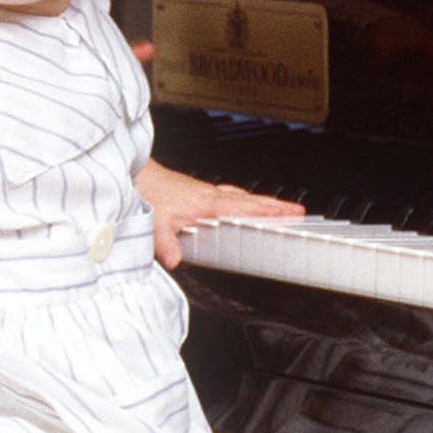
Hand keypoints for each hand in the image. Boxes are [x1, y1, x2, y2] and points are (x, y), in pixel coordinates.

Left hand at [136, 159, 303, 270]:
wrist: (135, 173)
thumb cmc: (146, 192)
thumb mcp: (154, 221)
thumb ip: (164, 243)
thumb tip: (175, 260)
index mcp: (205, 203)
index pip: (244, 208)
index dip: (267, 212)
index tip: (290, 214)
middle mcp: (208, 194)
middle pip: (248, 199)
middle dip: (274, 205)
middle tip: (298, 210)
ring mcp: (203, 191)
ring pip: (239, 195)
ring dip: (259, 201)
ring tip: (277, 208)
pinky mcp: (196, 190)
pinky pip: (226, 194)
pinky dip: (241, 198)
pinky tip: (239, 204)